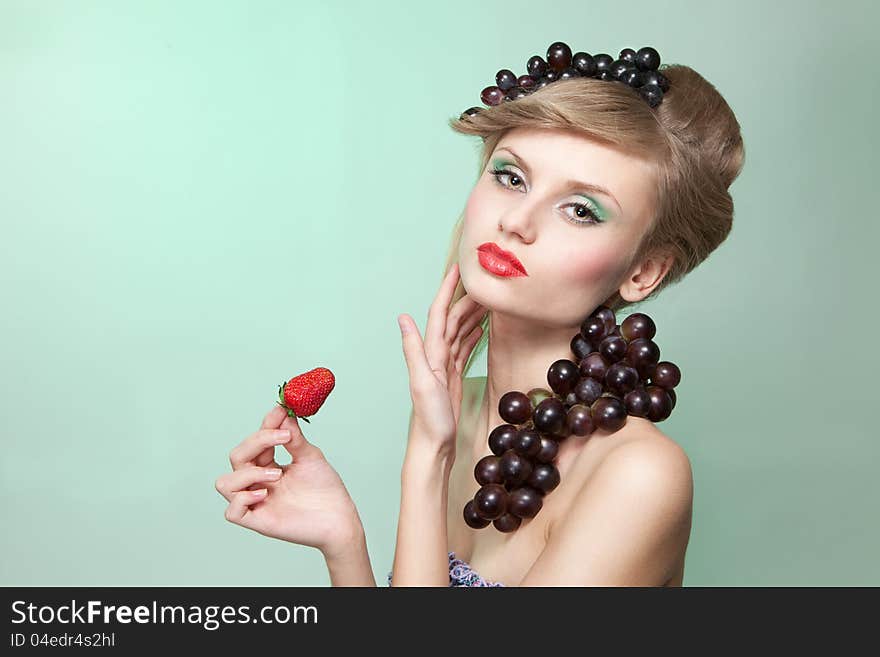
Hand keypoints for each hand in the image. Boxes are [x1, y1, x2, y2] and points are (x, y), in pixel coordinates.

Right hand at [215, 404, 363, 556]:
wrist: (340, 517)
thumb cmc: (326, 488)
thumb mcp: (309, 456)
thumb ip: (294, 437)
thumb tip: (284, 412)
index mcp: (268, 465)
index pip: (254, 442)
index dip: (264, 426)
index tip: (280, 411)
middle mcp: (258, 482)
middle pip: (237, 456)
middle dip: (257, 442)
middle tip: (284, 438)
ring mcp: (256, 502)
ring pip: (225, 483)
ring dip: (248, 474)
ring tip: (277, 475)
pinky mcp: (259, 521)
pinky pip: (232, 512)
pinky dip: (243, 499)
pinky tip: (266, 494)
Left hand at [397, 262, 487, 450]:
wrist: (434, 447)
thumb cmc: (429, 420)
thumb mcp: (421, 382)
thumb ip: (413, 349)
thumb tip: (402, 317)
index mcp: (430, 353)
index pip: (439, 313)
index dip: (447, 289)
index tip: (458, 268)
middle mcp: (435, 356)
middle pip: (454, 319)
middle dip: (467, 298)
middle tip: (487, 281)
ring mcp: (445, 366)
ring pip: (461, 331)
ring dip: (473, 314)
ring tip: (489, 300)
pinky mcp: (453, 377)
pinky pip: (464, 348)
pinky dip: (473, 335)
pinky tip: (482, 328)